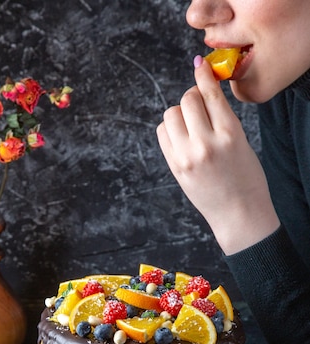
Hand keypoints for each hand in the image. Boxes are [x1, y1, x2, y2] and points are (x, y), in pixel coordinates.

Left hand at [157, 56, 279, 254]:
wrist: (238, 213)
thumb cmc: (245, 177)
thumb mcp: (241, 141)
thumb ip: (220, 118)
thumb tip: (199, 92)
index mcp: (230, 133)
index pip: (210, 93)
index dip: (203, 76)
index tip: (199, 65)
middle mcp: (206, 143)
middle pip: (187, 100)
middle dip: (192, 98)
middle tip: (199, 106)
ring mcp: (187, 157)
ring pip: (170, 114)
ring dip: (179, 113)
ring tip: (190, 125)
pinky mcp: (175, 167)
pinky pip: (162, 133)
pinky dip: (169, 129)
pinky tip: (181, 137)